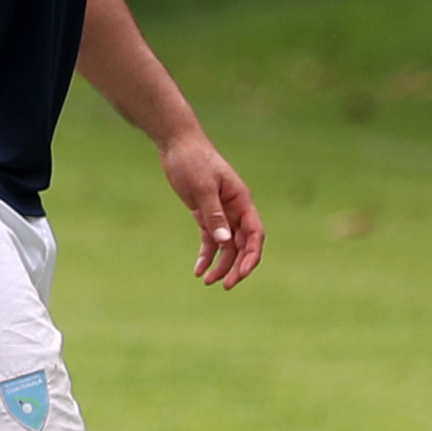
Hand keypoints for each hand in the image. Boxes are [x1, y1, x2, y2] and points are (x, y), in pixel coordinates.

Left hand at [163, 134, 265, 288]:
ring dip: (219, 264)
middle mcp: (235, 210)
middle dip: (236, 266)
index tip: (240, 273)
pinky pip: (210, 239)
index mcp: (242, 201)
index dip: (251, 256)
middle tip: (224, 285)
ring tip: (207, 281)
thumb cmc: (193, 160)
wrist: (177, 144)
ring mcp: (220, 213)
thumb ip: (214, 214)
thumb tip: (225, 240)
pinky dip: (206, 255)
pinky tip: (198, 270)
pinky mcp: (204, 214)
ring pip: (226, 246)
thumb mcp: (202, 187)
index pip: (254, 234)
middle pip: (242, 245)